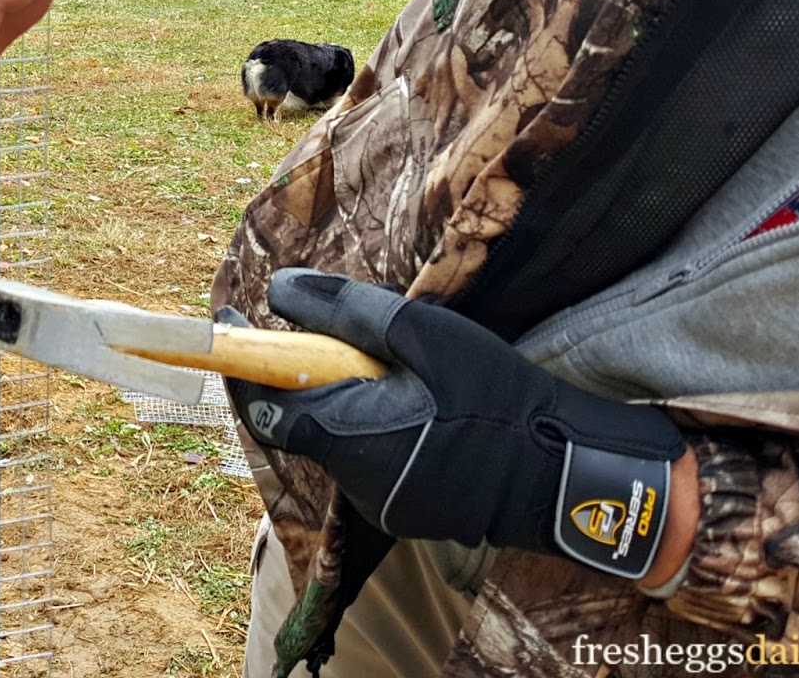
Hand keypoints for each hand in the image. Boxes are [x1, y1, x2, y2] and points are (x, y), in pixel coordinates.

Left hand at [221, 270, 688, 582]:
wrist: (570, 475)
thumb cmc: (497, 397)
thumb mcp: (424, 334)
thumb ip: (345, 310)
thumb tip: (278, 289)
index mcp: (348, 438)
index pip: (262, 406)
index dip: (239, 363)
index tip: (229, 318)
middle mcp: (354, 482)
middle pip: (303, 415)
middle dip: (310, 368)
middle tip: (341, 325)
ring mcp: (383, 503)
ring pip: (340, 434)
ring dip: (350, 392)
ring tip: (401, 357)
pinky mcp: (412, 509)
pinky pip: (373, 454)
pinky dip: (378, 418)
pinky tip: (423, 394)